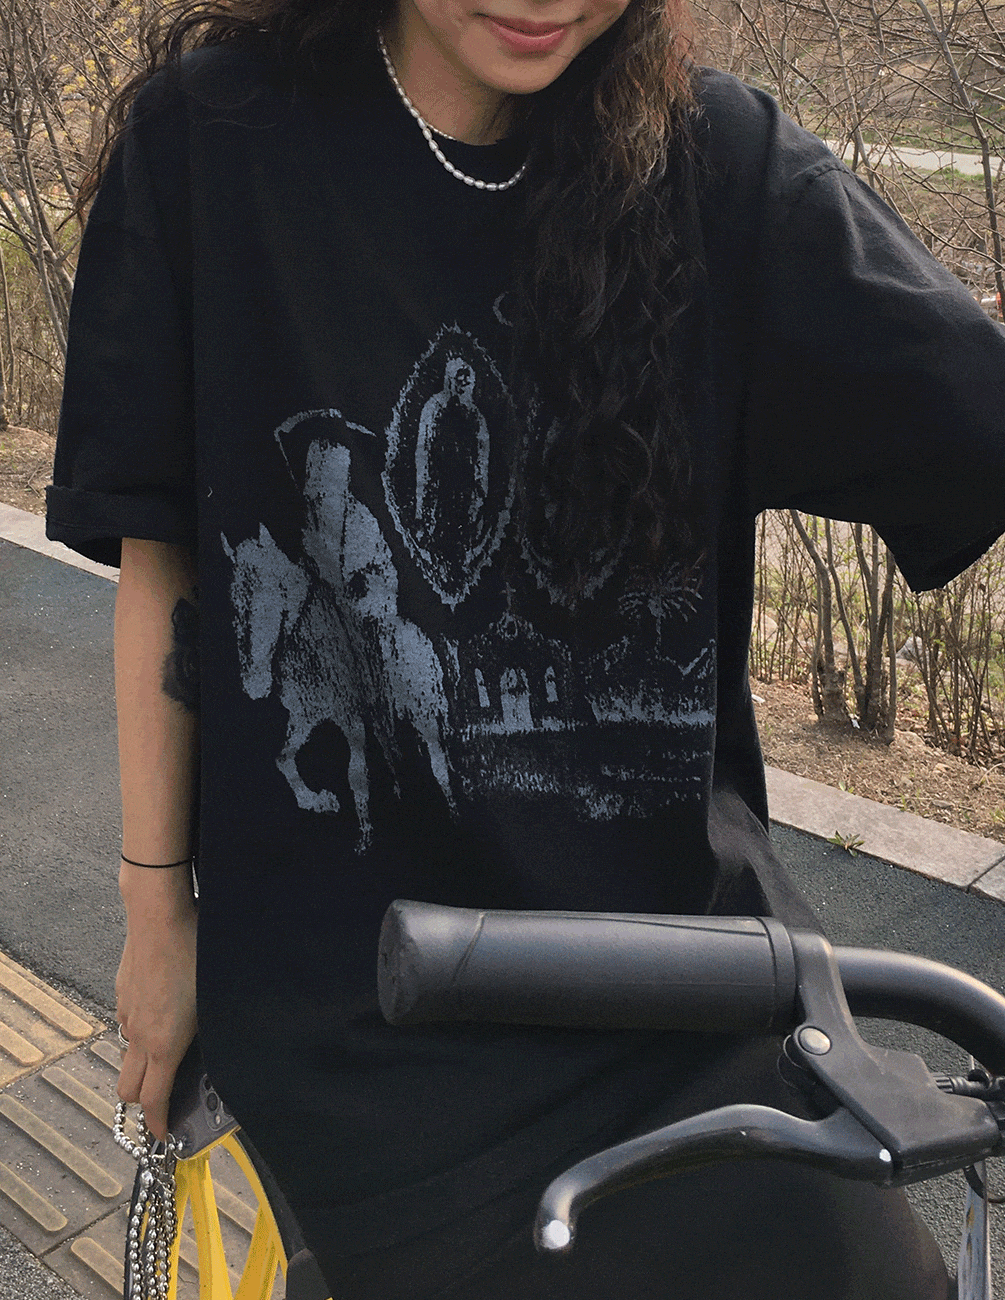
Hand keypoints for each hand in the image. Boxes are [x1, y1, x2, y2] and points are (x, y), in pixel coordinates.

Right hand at [116, 887, 197, 1142]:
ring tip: (170, 1056)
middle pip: (128, 1088)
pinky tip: (165, 1014)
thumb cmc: (196, 952)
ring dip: (143, 1066)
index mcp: (163, 1043)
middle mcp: (139, 1034)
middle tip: (166, 1103)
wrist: (159, 914)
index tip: (165, 1137)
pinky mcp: (123, 993)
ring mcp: (127, 1013)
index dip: (158, 1124)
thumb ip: (215, 1031)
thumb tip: (223, 1051)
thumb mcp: (216, 996)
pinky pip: (129, 1025)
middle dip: (144, 1104)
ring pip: (129, 1054)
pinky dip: (142, 1034)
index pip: (153, 1100)